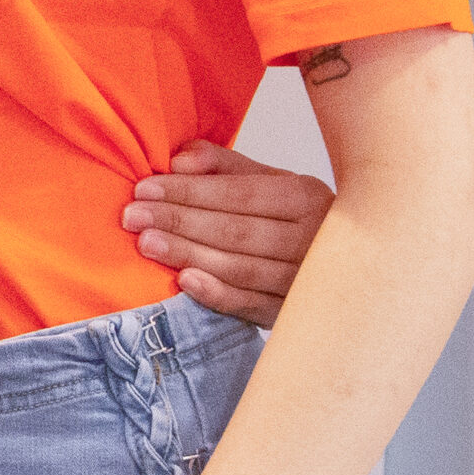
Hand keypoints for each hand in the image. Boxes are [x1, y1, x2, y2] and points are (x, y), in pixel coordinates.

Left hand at [121, 139, 331, 326]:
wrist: (340, 265)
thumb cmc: (290, 217)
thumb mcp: (266, 181)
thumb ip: (221, 165)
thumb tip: (179, 161)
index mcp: (306, 197)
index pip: (240, 193)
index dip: (189, 191)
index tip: (144, 189)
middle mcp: (313, 239)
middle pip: (236, 231)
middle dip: (179, 222)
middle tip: (132, 217)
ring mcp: (305, 281)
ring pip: (241, 269)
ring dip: (190, 255)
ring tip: (147, 244)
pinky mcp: (292, 313)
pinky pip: (251, 305)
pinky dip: (217, 295)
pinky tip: (183, 281)